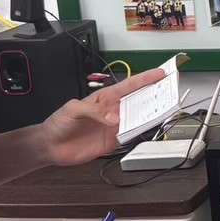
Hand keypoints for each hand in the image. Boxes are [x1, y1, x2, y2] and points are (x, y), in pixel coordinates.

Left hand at [38, 67, 165, 165]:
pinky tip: (148, 130)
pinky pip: (130, 136)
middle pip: (137, 101)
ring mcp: (113, 126)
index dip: (144, 79)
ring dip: (149, 115)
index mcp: (104, 98)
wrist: (51, 146)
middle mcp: (112, 111)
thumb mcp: (73, 109)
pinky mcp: (112, 142)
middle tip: (168, 93)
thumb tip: (113, 118)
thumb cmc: (58, 123)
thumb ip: (94, 111)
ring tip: (163, 111)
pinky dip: (139, 134)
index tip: (159, 73)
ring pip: (137, 119)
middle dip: (153, 96)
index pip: (128, 86)